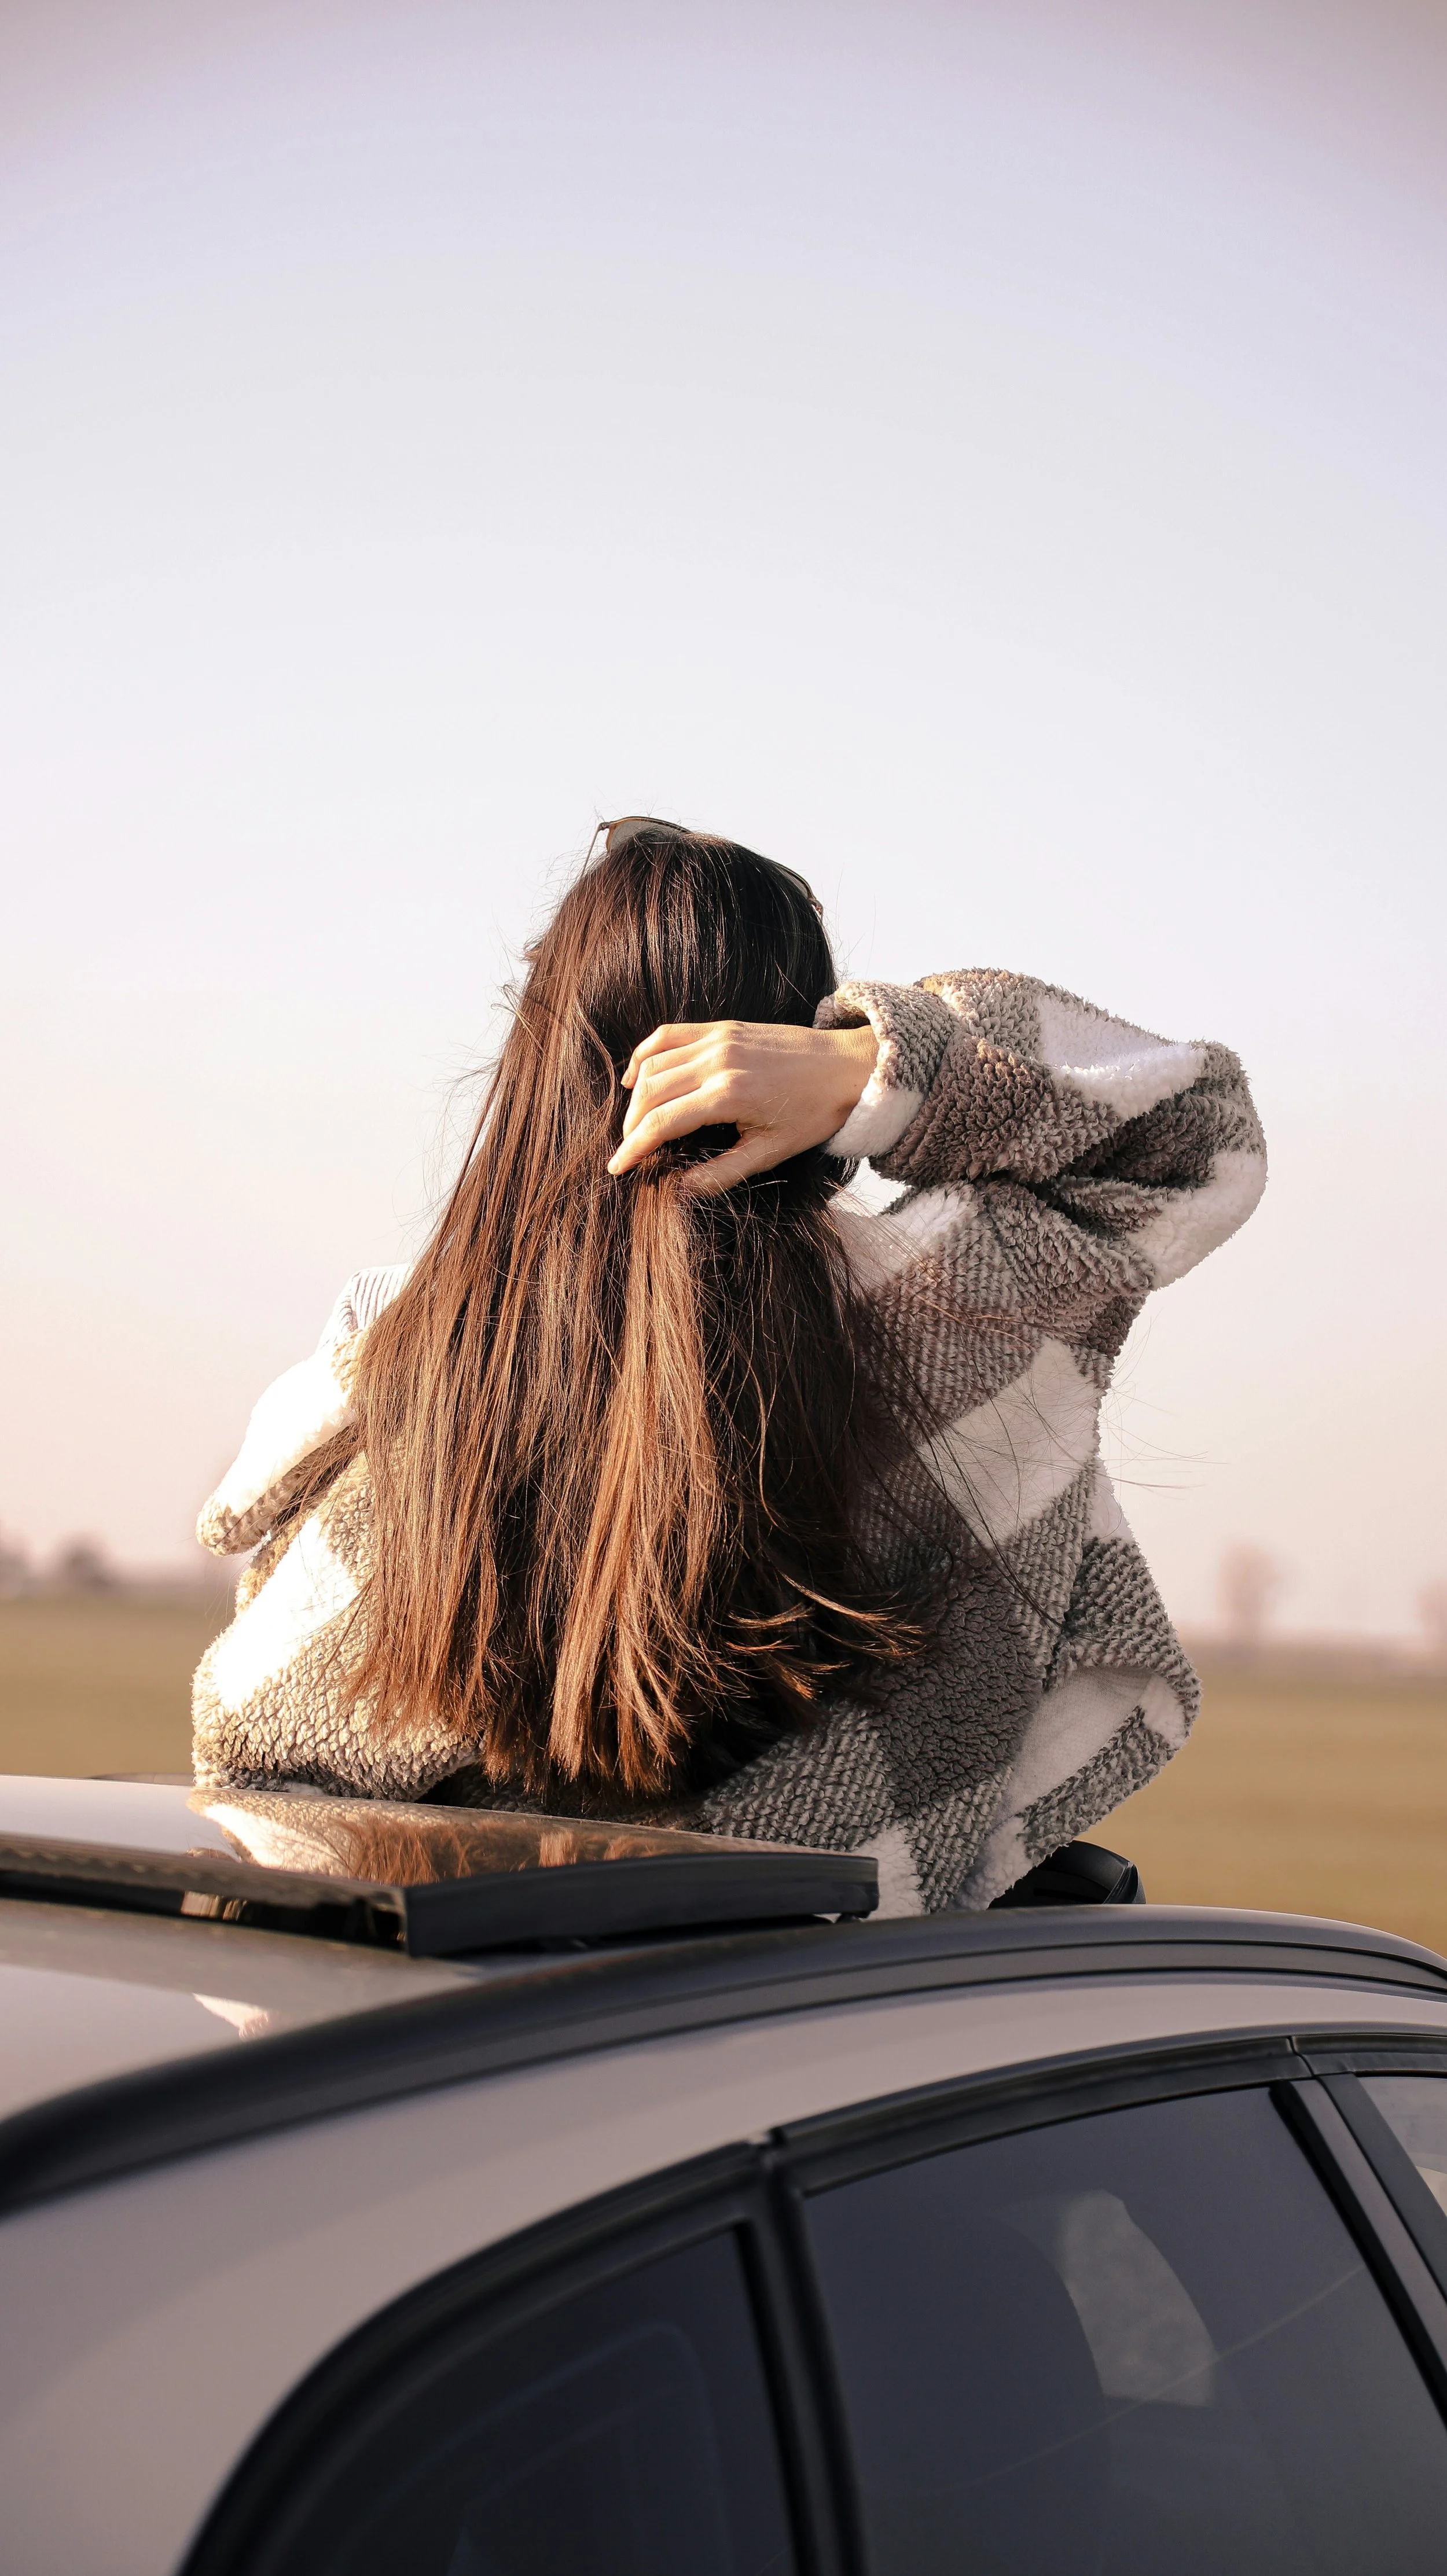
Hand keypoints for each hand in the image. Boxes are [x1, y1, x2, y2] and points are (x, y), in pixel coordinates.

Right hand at [608, 1019, 877, 1195]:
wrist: (847, 1068)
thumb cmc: (813, 1114)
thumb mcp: (771, 1153)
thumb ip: (722, 1173)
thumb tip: (680, 1192)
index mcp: (728, 1095)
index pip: (661, 1122)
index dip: (633, 1147)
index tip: (617, 1167)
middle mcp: (717, 1061)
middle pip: (650, 1092)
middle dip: (631, 1125)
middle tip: (628, 1151)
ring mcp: (718, 1038)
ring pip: (654, 1063)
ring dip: (636, 1095)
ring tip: (635, 1124)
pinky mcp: (723, 1027)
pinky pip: (668, 1035)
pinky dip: (645, 1055)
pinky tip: (636, 1077)